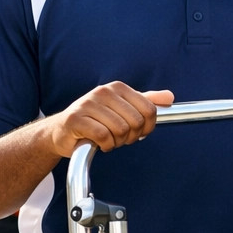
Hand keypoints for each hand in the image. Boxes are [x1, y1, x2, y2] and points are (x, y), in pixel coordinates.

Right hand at [44, 83, 172, 156]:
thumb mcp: (123, 108)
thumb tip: (169, 97)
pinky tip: (98, 143)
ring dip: (117, 142)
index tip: (139, 132)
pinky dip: (105, 145)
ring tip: (107, 139)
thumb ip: (146, 101)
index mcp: (118, 88)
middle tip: (120, 137)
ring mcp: (88, 104)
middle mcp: (103, 92)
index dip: (148, 127)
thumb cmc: (96, 120)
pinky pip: (104, 137)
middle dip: (131, 136)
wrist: (63, 131)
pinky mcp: (76, 119)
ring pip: (121, 130)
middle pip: (137, 121)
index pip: (150, 110)